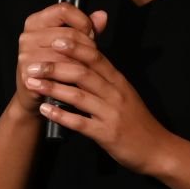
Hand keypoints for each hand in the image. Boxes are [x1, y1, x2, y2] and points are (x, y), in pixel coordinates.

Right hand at [14, 3, 104, 117]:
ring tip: (86, 70)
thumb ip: (85, 28)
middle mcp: (27, 36)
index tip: (90, 34)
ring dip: (83, 64)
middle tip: (93, 57)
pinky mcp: (29, 73)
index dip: (82, 21)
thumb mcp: (69, 43)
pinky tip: (78, 81)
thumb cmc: (55, 66)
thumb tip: (102, 15)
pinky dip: (73, 77)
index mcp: (36, 22)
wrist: (35, 94)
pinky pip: (61, 72)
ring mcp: (26, 54)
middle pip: (69, 33)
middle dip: (87, 46)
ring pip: (67, 55)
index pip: (63, 9)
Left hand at [33, 31, 171, 173]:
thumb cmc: (136, 119)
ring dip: (53, 88)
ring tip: (32, 83)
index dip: (75, 46)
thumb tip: (82, 55)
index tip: (54, 38)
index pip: (95, 57)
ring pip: (79, 96)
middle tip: (32, 63)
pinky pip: (81, 123)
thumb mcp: (123, 91)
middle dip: (55, 66)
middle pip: (83, 73)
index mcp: (118, 80)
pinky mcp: (107, 134)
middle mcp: (115, 93)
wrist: (157, 150)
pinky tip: (45, 109)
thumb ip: (104, 74)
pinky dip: (61, 115)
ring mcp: (111, 114)